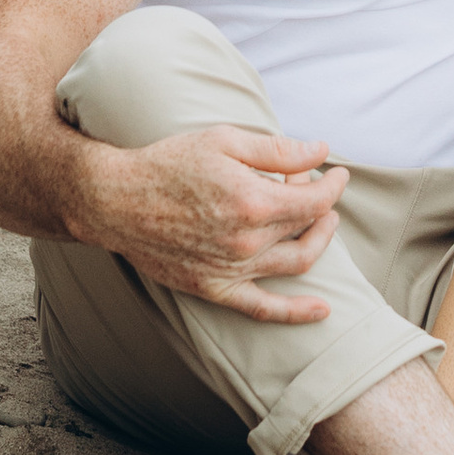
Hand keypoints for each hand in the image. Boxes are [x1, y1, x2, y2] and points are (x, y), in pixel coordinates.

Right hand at [84, 122, 348, 322]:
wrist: (117, 202)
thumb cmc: (169, 164)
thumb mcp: (225, 141)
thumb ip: (278, 150)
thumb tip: (322, 152)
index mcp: (254, 201)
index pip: (316, 199)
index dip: (333, 184)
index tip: (336, 171)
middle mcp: (248, 241)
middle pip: (309, 228)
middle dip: (324, 206)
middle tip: (319, 189)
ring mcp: (232, 270)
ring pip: (297, 264)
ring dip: (318, 243)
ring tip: (321, 224)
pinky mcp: (215, 289)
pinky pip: (264, 308)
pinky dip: (296, 313)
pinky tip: (322, 310)